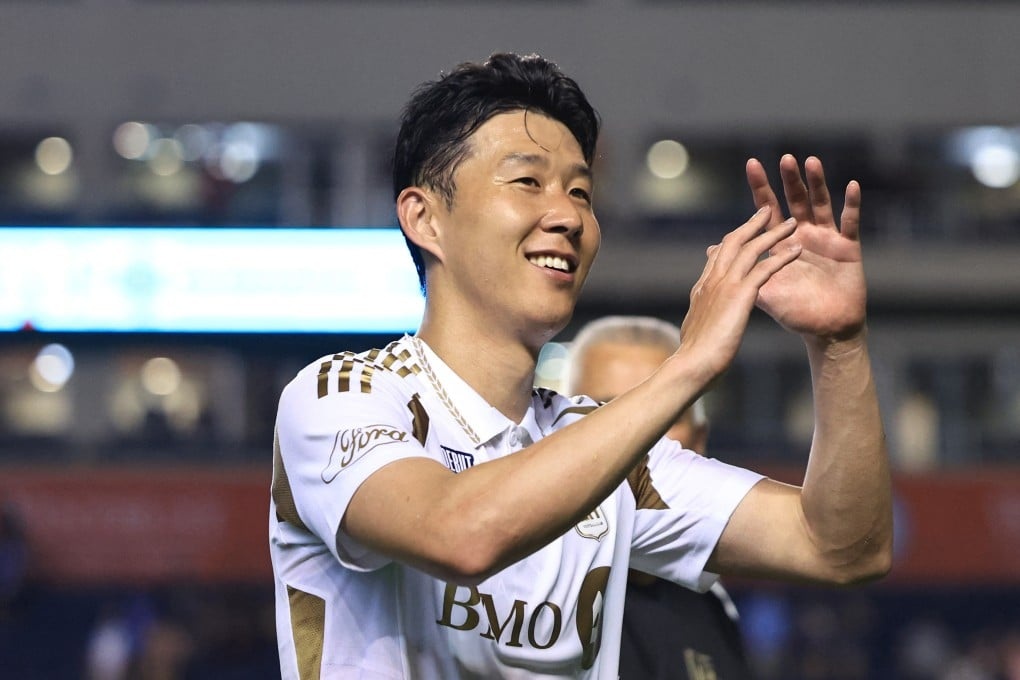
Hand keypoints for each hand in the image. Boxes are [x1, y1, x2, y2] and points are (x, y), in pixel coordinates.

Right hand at [679, 207, 800, 382]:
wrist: (692, 364)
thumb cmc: (693, 356)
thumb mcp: (695, 330)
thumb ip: (699, 319)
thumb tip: (695, 324)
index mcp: (702, 288)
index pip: (718, 256)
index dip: (733, 241)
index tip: (745, 232)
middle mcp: (712, 280)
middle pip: (733, 242)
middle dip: (752, 225)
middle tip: (767, 211)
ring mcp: (724, 285)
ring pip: (751, 249)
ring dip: (772, 233)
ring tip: (792, 223)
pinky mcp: (739, 294)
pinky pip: (765, 268)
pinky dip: (782, 257)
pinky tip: (797, 250)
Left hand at [746, 155, 866, 341]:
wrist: (826, 330)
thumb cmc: (794, 312)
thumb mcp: (763, 291)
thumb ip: (740, 269)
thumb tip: (710, 250)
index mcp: (781, 242)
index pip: (767, 210)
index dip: (760, 188)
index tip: (751, 164)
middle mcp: (803, 234)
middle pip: (795, 200)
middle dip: (789, 180)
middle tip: (784, 158)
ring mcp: (826, 238)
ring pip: (821, 204)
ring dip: (817, 184)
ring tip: (811, 162)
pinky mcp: (848, 247)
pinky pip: (850, 222)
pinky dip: (851, 204)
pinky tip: (851, 185)